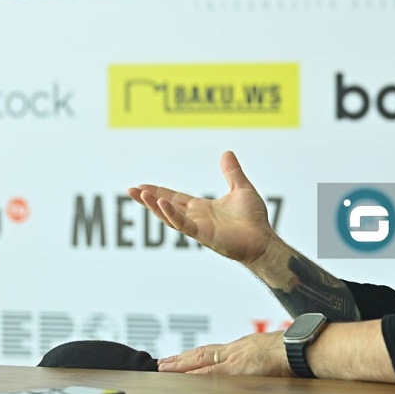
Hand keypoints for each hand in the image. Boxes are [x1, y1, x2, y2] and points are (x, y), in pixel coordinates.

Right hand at [129, 151, 274, 264]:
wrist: (264, 240)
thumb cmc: (254, 220)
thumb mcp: (241, 188)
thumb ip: (232, 172)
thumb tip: (227, 153)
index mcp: (202, 208)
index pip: (175, 198)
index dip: (159, 192)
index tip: (142, 186)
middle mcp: (196, 218)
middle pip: (166, 207)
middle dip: (149, 199)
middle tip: (130, 190)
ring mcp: (198, 228)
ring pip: (170, 216)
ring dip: (155, 206)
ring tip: (140, 194)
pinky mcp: (204, 236)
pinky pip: (184, 225)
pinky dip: (172, 215)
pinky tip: (162, 204)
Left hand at [157, 331, 291, 376]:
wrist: (299, 347)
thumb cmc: (292, 350)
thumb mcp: (270, 351)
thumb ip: (258, 357)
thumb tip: (257, 364)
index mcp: (242, 347)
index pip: (213, 351)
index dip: (195, 355)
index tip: (181, 358)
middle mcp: (235, 350)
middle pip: (202, 353)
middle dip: (182, 359)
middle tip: (162, 363)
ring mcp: (235, 358)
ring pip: (202, 361)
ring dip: (182, 365)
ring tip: (164, 368)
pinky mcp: (238, 368)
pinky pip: (212, 373)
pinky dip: (197, 374)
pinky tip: (185, 377)